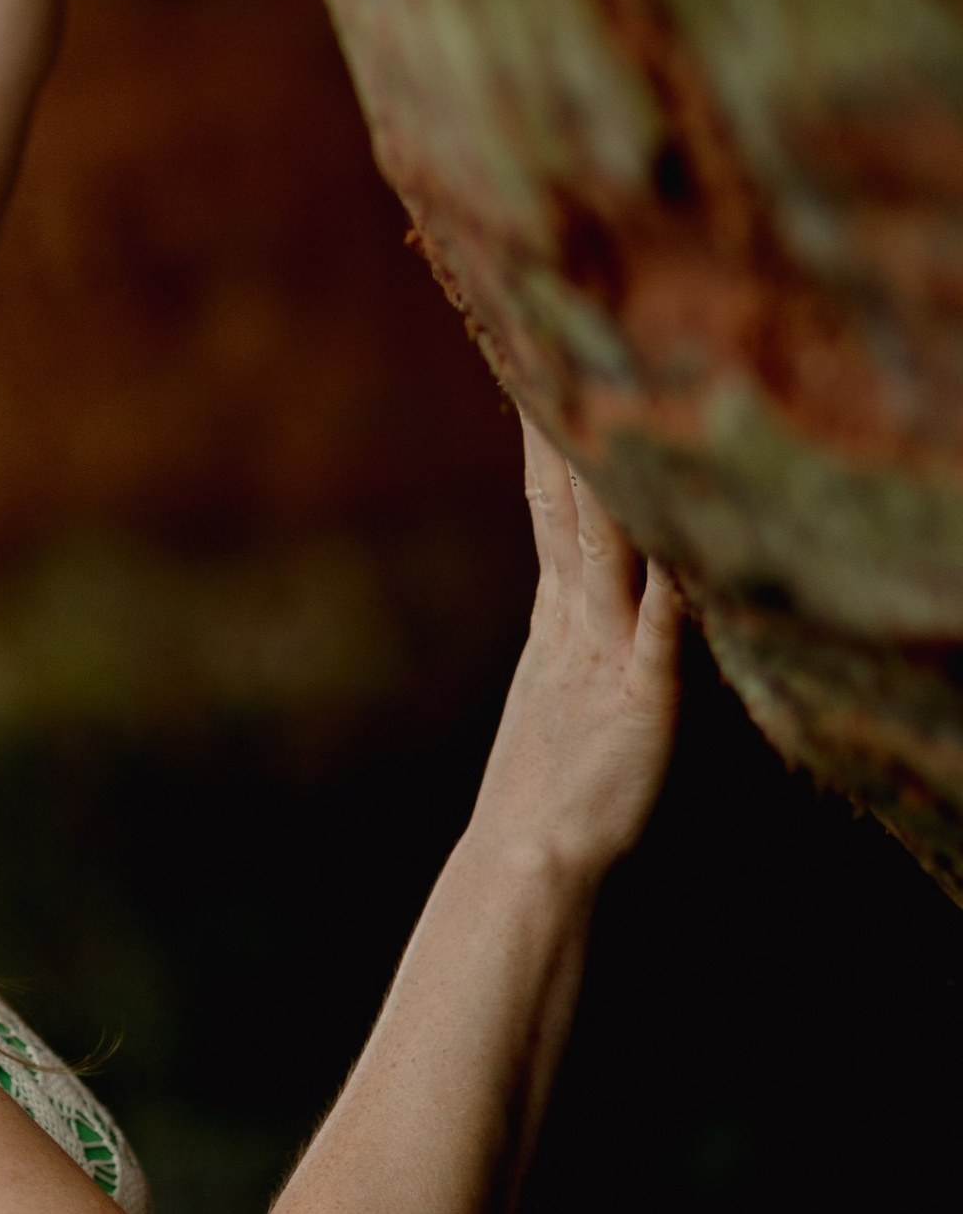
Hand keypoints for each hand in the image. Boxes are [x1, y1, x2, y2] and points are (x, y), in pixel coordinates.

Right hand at [472, 415, 683, 884]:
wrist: (531, 860)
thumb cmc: (556, 791)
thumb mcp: (563, 692)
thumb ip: (581, 634)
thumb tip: (615, 583)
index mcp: (557, 618)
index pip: (550, 506)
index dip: (548, 439)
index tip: (540, 371)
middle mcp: (577, 623)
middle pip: (573, 507)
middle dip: (568, 428)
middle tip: (560, 352)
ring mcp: (607, 656)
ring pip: (609, 548)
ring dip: (611, 478)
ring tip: (611, 409)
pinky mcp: (644, 697)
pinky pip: (663, 625)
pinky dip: (671, 577)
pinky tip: (682, 530)